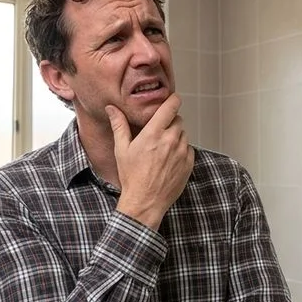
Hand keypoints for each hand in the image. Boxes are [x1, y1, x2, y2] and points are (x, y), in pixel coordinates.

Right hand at [106, 94, 194, 229]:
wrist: (145, 201)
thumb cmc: (132, 176)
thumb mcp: (122, 149)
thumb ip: (119, 126)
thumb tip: (112, 109)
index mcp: (154, 134)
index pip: (171, 106)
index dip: (173, 100)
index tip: (172, 99)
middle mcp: (170, 140)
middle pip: (178, 120)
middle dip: (169, 123)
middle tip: (158, 133)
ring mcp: (182, 152)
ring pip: (183, 134)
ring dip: (175, 137)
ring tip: (161, 150)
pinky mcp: (189, 163)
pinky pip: (189, 149)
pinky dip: (181, 150)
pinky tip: (168, 160)